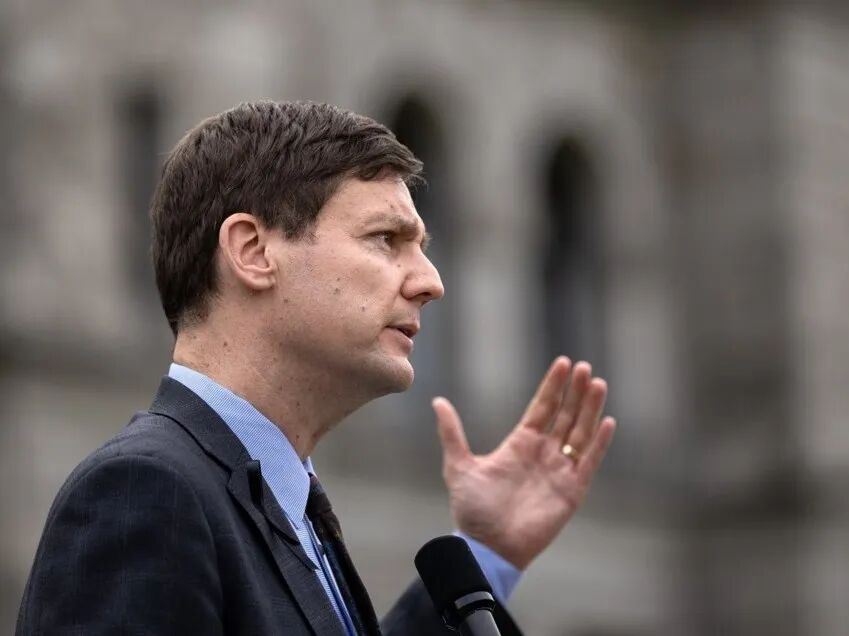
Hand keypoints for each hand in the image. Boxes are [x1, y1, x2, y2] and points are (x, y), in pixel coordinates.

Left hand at [433, 357, 615, 569]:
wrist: (487, 547)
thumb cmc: (473, 510)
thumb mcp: (459, 466)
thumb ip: (452, 433)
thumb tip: (437, 401)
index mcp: (520, 444)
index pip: (542, 407)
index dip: (553, 386)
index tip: (564, 363)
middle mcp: (543, 453)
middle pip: (565, 415)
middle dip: (575, 391)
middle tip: (584, 367)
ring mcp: (559, 470)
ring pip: (580, 432)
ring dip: (590, 409)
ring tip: (598, 383)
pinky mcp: (571, 490)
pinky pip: (589, 462)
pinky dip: (599, 443)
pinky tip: (607, 421)